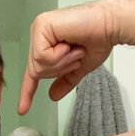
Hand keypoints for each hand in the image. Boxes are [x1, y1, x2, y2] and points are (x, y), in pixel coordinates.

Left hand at [18, 1, 115, 115]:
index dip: (27, 91)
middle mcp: (39, 34)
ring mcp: (39, 28)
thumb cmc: (99, 40)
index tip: (22, 110)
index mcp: (46, 42)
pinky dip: (59, 55)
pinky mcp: (42, 25)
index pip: (33, 71)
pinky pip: (42, 55)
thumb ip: (65, 80)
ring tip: (76, 49)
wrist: (112, 26)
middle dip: (59, 70)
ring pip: (38, 64)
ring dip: (62, 62)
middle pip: (36, 70)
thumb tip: (52, 96)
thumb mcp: (79, 67)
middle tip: (77, 55)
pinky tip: (70, 44)